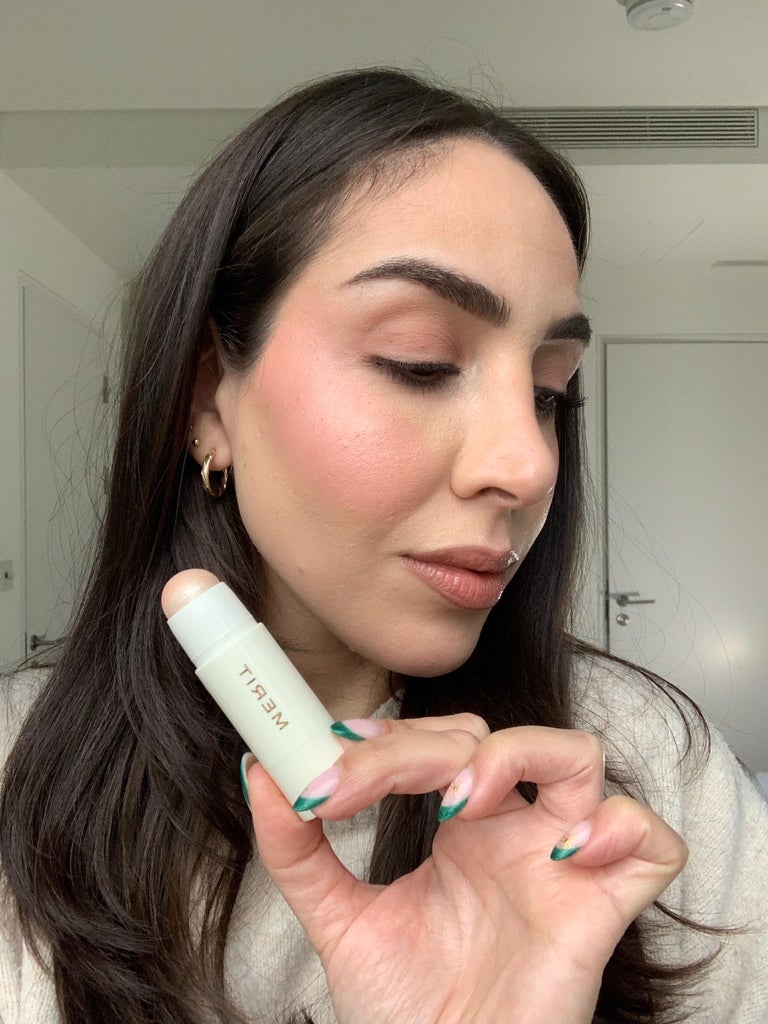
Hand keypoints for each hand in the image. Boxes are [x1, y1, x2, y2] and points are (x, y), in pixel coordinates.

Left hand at [244, 716, 686, 1023]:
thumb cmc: (408, 1008)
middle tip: (366, 779)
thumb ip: (299, 850)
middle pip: (493, 738)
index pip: (434, 745)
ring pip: (579, 756)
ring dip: (521, 755)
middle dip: (426, 748)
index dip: (385, 741)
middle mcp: (513, 830)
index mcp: (459, 825)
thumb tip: (260, 772)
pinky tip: (563, 849)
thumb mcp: (340, 921)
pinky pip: (651, 841)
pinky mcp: (604, 907)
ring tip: (460, 800)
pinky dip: (621, 826)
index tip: (326, 762)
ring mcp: (560, 861)